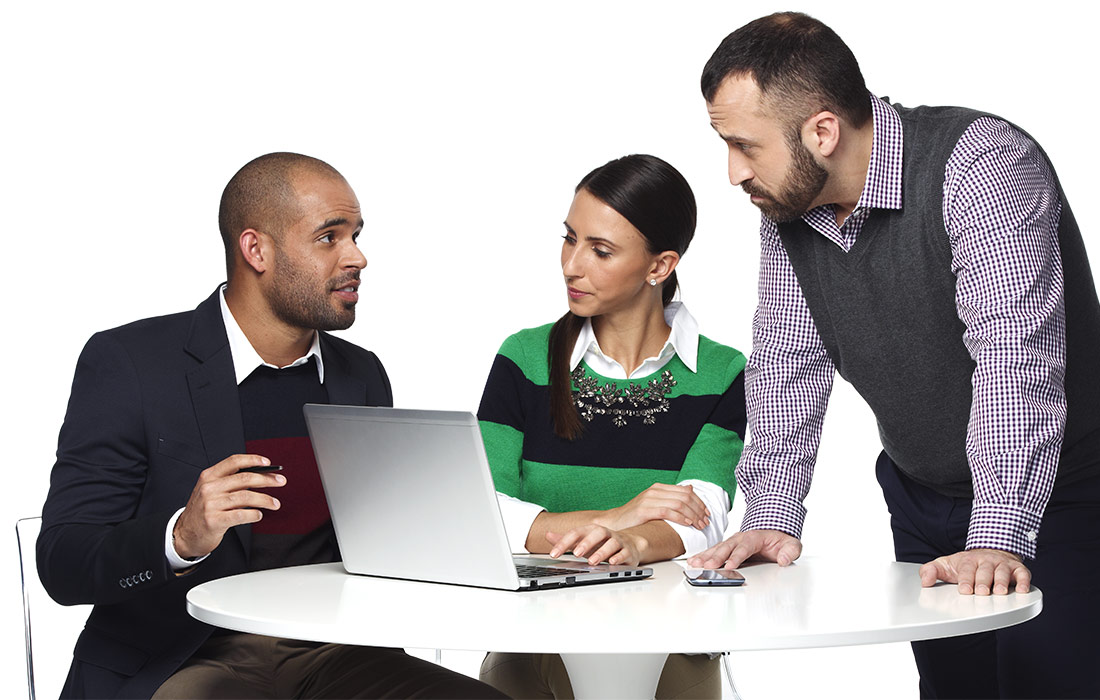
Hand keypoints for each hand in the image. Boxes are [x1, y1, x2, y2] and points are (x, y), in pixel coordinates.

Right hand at [172, 454, 285, 558]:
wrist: (185, 534)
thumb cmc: (203, 511)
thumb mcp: (211, 491)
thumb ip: (230, 482)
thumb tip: (261, 475)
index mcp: (208, 476)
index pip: (234, 462)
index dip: (253, 460)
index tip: (268, 463)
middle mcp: (209, 488)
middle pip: (245, 478)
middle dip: (267, 479)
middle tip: (281, 482)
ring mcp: (210, 505)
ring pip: (246, 497)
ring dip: (265, 500)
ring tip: (275, 503)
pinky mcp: (214, 521)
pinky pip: (241, 515)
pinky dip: (254, 514)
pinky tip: (259, 515)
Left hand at [546, 525, 642, 565]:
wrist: (630, 545)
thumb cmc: (602, 544)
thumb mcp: (583, 542)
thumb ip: (566, 540)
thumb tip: (548, 535)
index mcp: (592, 530)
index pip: (576, 533)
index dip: (564, 542)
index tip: (554, 553)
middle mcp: (605, 534)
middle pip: (597, 533)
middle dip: (586, 543)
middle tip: (576, 553)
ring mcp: (618, 542)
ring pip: (612, 543)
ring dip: (602, 552)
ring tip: (592, 561)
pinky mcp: (628, 552)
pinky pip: (625, 553)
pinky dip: (619, 557)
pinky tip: (612, 562)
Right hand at [597, 483, 709, 530]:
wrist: (615, 522)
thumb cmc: (635, 516)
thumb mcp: (654, 503)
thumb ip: (671, 496)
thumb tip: (690, 488)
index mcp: (658, 488)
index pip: (686, 491)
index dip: (699, 502)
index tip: (707, 513)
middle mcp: (655, 491)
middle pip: (685, 497)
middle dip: (699, 510)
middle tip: (706, 521)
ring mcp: (649, 499)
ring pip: (679, 504)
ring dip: (693, 515)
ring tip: (699, 525)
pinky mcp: (644, 510)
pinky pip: (668, 511)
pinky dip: (681, 517)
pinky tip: (688, 524)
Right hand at [686, 529, 801, 568]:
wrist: (774, 530)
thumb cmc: (781, 539)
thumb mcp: (792, 544)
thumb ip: (790, 551)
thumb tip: (783, 560)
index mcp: (755, 537)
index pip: (744, 548)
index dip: (736, 557)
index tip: (729, 566)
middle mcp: (740, 538)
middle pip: (726, 548)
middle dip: (716, 557)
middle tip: (707, 566)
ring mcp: (732, 542)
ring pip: (717, 549)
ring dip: (705, 556)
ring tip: (694, 564)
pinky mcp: (727, 548)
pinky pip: (713, 551)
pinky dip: (703, 556)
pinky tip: (693, 561)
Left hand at [919, 548, 1030, 594]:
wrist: (989, 553)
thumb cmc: (966, 565)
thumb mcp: (946, 565)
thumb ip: (932, 571)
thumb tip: (924, 581)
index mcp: (968, 561)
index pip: (966, 569)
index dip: (966, 579)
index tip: (964, 590)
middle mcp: (986, 561)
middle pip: (985, 571)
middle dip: (983, 581)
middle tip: (981, 592)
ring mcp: (1002, 565)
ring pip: (1003, 572)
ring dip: (1002, 582)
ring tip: (1000, 592)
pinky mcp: (1018, 570)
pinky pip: (1023, 574)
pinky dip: (1024, 582)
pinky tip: (1022, 590)